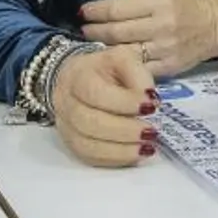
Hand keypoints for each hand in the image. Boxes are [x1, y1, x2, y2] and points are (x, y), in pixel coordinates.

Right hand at [51, 46, 157, 167]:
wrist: (81, 78)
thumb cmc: (106, 69)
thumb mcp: (125, 58)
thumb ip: (139, 75)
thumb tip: (151, 99)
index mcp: (78, 75)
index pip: (95, 92)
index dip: (124, 103)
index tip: (151, 106)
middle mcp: (66, 101)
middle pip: (89, 122)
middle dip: (124, 130)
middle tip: (152, 132)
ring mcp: (65, 126)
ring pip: (87, 145)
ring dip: (121, 150)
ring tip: (147, 148)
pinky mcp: (71, 144)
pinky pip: (89, 158)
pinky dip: (114, 159)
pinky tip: (135, 154)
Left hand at [79, 0, 217, 76]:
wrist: (213, 27)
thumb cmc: (184, 4)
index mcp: (159, 2)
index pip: (118, 8)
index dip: (97, 11)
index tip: (84, 12)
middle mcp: (161, 25)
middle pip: (117, 31)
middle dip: (95, 30)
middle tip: (83, 29)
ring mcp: (164, 49)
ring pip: (125, 51)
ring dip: (104, 48)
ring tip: (92, 44)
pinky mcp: (167, 67)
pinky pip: (138, 68)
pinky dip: (122, 64)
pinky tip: (112, 59)